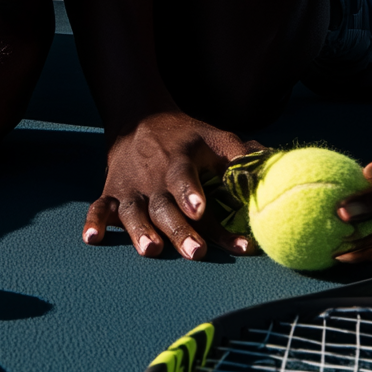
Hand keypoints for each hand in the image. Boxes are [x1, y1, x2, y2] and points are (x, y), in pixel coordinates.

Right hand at [84, 111, 262, 258]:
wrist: (138, 119)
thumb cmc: (186, 136)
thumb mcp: (214, 137)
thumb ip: (242, 156)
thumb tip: (278, 167)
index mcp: (178, 160)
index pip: (185, 177)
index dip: (192, 192)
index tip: (201, 209)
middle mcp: (153, 178)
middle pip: (164, 207)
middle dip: (179, 230)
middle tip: (196, 252)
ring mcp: (130, 188)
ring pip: (134, 213)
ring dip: (141, 232)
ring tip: (151, 250)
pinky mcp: (111, 194)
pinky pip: (99, 208)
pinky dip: (94, 222)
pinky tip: (93, 239)